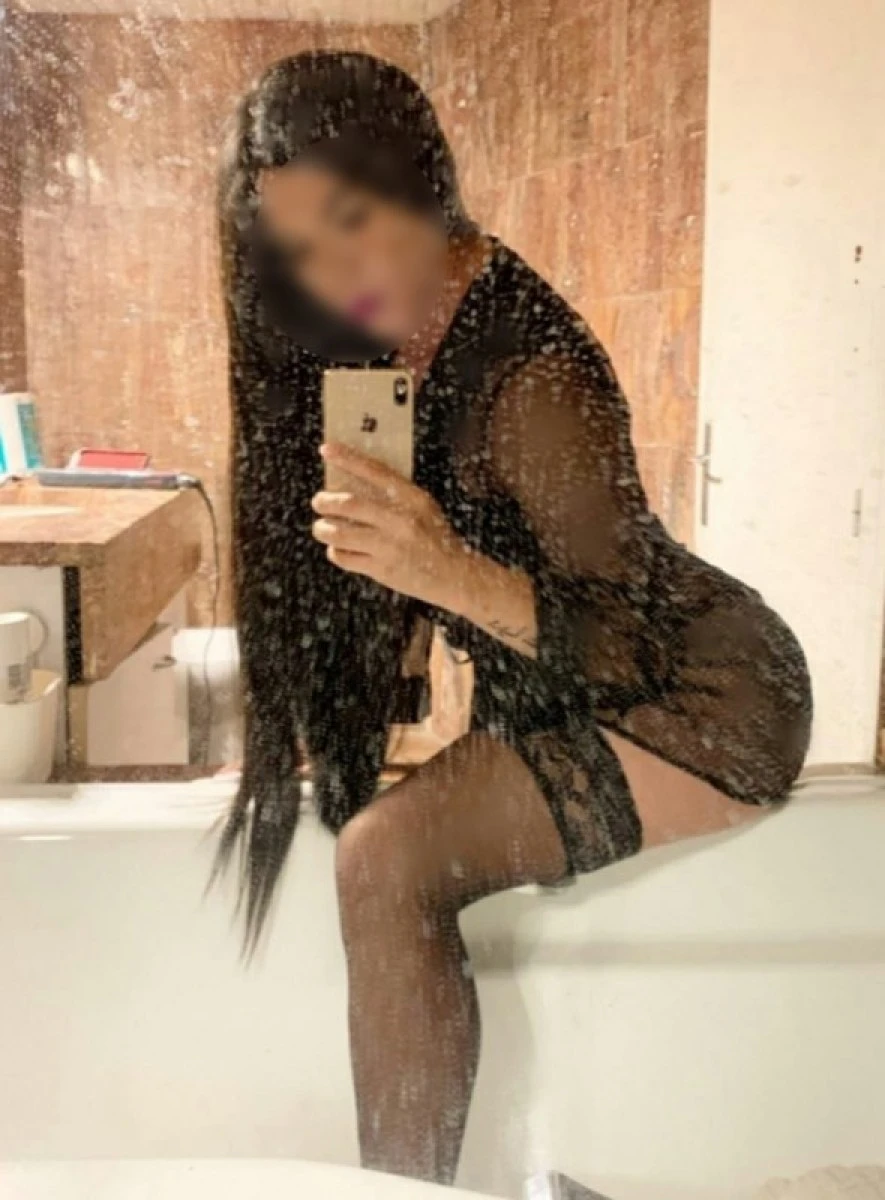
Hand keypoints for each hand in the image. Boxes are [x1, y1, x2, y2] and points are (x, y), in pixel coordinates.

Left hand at [311, 443, 470, 609]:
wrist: (455, 575)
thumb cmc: (436, 537)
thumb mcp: (423, 507)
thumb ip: (396, 495)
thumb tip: (354, 485)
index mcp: (413, 498)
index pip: (374, 471)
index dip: (348, 458)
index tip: (327, 450)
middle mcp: (400, 520)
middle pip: (349, 504)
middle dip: (325, 501)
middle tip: (318, 501)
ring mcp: (390, 546)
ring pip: (340, 533)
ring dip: (322, 529)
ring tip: (321, 528)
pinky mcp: (382, 569)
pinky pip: (345, 557)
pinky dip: (335, 551)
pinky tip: (337, 549)